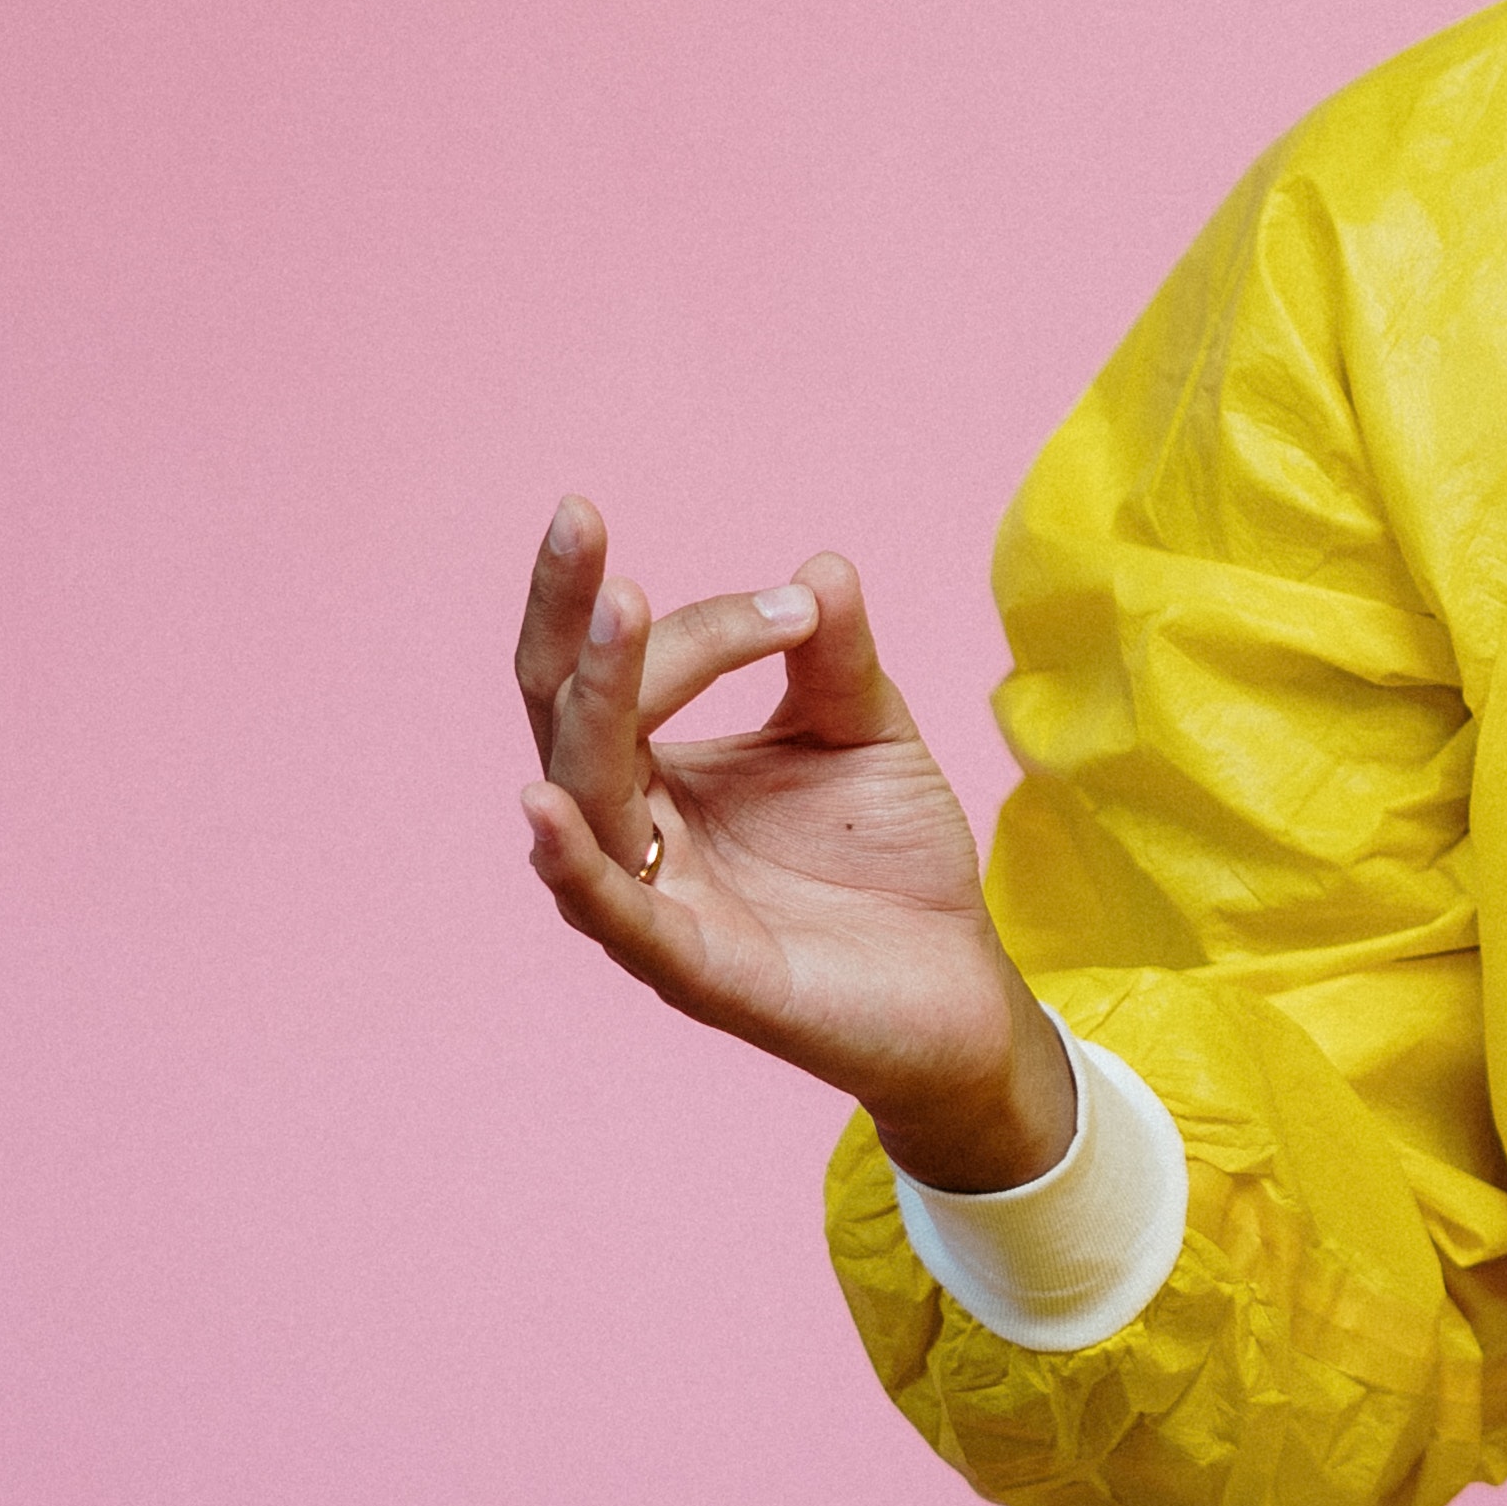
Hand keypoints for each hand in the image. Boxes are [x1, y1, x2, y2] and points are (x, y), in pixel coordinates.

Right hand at [510, 495, 1074, 1191]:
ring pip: (588, 796)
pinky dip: (575, 863)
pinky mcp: (695, 970)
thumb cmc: (890, 863)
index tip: (795, 604)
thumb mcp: (865, 734)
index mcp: (659, 773)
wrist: (960, 986)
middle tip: (581, 520)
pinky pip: (616, 916)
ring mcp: (655, 903)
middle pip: (566, 715)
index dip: (696, 624)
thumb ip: (832, 659)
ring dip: (597, 700)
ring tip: (614, 611)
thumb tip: (820, 567)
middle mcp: (635, 833)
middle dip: (570, 615)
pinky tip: (545, 805)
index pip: (630, 672)